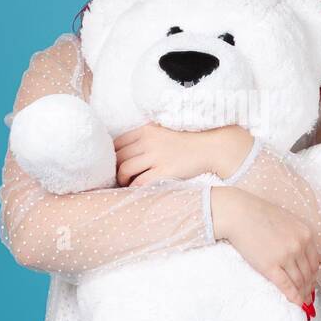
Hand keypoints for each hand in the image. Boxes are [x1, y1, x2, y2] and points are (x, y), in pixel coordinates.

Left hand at [114, 123, 252, 187]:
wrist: (209, 147)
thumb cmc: (186, 142)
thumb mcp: (162, 132)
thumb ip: (145, 138)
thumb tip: (125, 153)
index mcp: (146, 130)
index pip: (117, 143)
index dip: (111, 156)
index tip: (113, 164)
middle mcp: (148, 142)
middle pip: (118, 157)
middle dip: (114, 169)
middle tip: (117, 177)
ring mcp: (156, 157)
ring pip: (125, 170)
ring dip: (121, 179)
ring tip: (125, 184)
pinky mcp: (164, 171)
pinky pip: (140, 182)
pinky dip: (134, 188)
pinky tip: (136, 190)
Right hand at [209, 186, 320, 307]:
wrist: (239, 213)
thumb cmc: (259, 214)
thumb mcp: (287, 221)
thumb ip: (297, 236)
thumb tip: (300, 255)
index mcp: (306, 234)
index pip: (315, 262)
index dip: (314, 275)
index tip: (312, 282)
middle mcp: (299, 246)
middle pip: (308, 273)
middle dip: (309, 287)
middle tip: (308, 297)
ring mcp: (286, 257)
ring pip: (299, 281)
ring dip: (302, 293)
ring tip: (302, 301)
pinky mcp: (270, 266)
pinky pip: (286, 285)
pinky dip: (293, 296)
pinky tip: (296, 303)